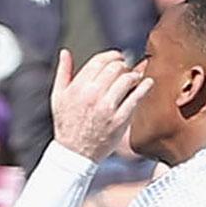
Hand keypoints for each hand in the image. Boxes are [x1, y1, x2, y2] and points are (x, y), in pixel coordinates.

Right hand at [48, 49, 151, 164]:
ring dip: (134, 75)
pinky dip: (144, 87)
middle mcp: (92, 95)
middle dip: (123, 65)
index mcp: (77, 87)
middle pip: (115, 67)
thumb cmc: (67, 125)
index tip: (117, 59)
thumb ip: (63, 73)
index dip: (112, 56)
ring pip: (127, 79)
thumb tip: (65, 52)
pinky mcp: (119, 120)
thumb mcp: (58, 97)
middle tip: (125, 70)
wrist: (74, 153)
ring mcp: (107, 108)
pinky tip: (147, 83)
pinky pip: (136, 97)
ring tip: (134, 78)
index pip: (100, 60)